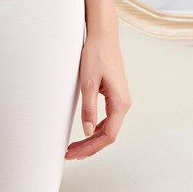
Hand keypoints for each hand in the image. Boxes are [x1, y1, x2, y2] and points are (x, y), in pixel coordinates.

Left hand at [66, 32, 130, 159]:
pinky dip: (94, 131)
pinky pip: (106, 121)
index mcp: (120, 103)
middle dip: (88, 148)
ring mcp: (120, 101)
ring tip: (73, 148)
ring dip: (90, 141)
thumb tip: (88, 132)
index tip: (74, 154)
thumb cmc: (96, 55)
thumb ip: (88, 109)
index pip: (108, 136)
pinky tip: (84, 135)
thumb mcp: (88, 83)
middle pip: (107, 136)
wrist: (103, 36)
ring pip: (107, 130)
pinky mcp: (114, 98)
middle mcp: (123, 104)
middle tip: (69, 155)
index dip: (90, 149)